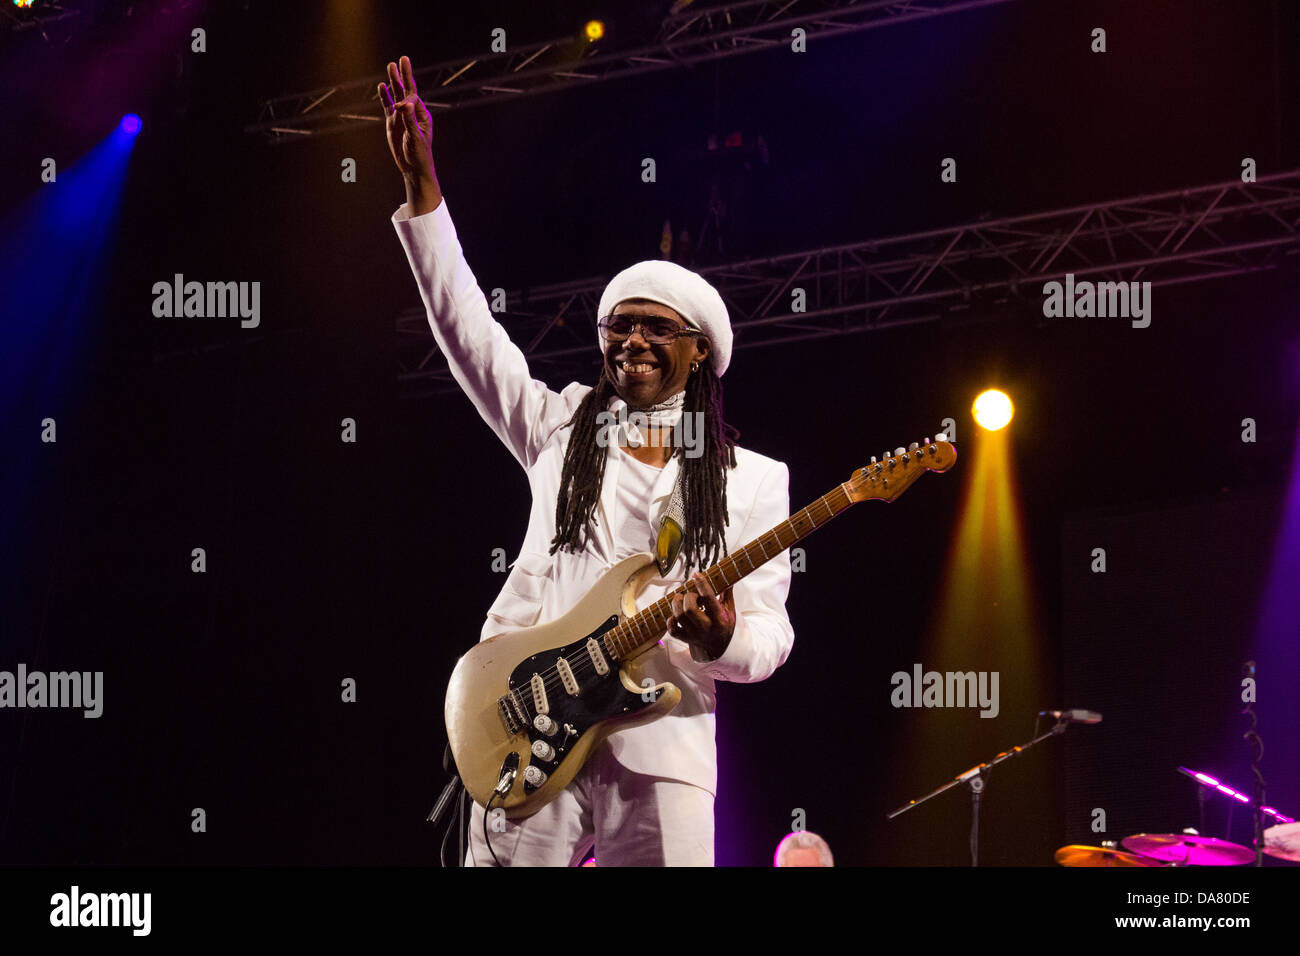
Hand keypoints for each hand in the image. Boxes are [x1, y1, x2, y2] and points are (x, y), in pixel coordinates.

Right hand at [378, 55, 440, 212]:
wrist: (413, 169)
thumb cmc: (420, 155)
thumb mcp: (415, 137)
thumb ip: (409, 120)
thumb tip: (405, 103)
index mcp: (422, 115)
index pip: (413, 98)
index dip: (405, 97)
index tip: (399, 107)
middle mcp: (412, 113)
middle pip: (407, 90)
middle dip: (403, 75)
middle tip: (402, 58)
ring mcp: (401, 117)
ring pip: (396, 96)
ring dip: (393, 82)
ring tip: (390, 66)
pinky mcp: (393, 123)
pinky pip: (387, 107)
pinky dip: (384, 96)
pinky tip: (381, 86)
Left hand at [669, 572, 735, 660]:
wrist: (719, 648)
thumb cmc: (724, 626)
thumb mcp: (730, 611)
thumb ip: (727, 594)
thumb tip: (728, 578)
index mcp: (719, 620)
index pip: (709, 600)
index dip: (702, 585)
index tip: (697, 575)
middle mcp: (707, 628)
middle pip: (690, 609)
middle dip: (688, 596)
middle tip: (690, 594)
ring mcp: (695, 635)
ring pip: (679, 617)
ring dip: (677, 603)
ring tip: (680, 599)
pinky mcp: (685, 639)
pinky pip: (673, 630)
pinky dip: (671, 620)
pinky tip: (676, 614)